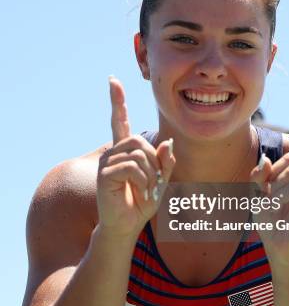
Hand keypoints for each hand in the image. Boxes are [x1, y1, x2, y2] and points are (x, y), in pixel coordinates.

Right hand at [96, 77, 174, 237]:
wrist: (126, 225)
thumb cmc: (141, 203)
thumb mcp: (160, 181)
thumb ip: (165, 162)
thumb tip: (167, 143)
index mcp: (125, 151)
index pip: (120, 121)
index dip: (117, 101)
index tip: (113, 80)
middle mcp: (113, 153)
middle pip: (140, 141)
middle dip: (153, 162)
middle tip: (152, 183)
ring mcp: (107, 162)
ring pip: (138, 155)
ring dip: (150, 174)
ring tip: (145, 190)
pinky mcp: (105, 174)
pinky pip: (132, 167)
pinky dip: (143, 181)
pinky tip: (140, 193)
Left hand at [250, 106, 288, 264]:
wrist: (280, 249)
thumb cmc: (270, 222)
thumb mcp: (257, 194)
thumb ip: (259, 175)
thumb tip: (266, 158)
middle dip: (272, 175)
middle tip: (268, 196)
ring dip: (274, 189)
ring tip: (274, 206)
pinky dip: (276, 200)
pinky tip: (277, 213)